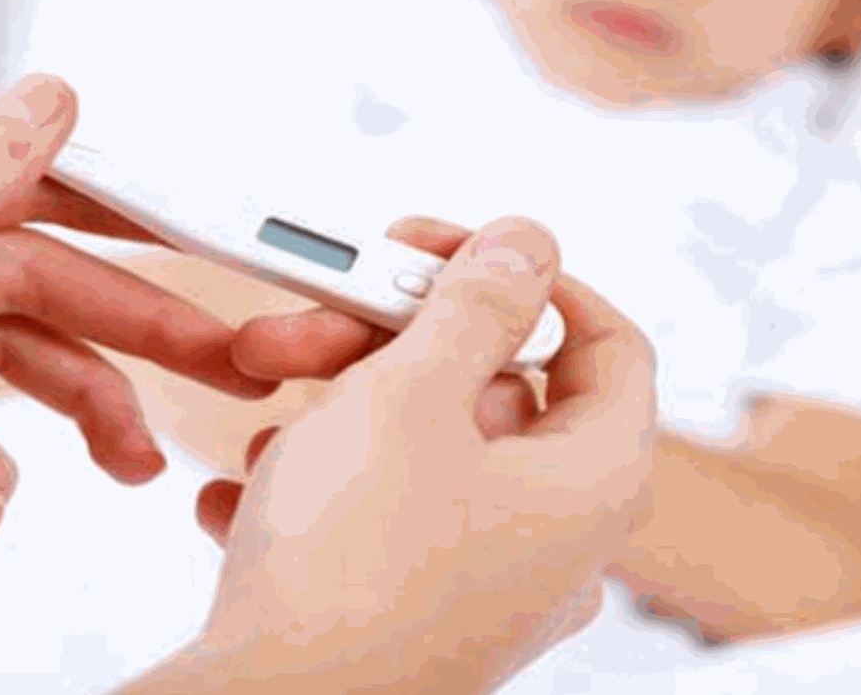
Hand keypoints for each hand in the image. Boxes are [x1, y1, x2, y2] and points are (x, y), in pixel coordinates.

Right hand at [128, 217, 657, 694]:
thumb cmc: (350, 576)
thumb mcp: (409, 396)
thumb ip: (474, 306)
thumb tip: (526, 247)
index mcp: (590, 482)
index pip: (609, 346)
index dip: (537, 284)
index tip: (461, 256)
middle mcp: (552, 539)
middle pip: (493, 393)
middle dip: (392, 343)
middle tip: (324, 320)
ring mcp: (484, 583)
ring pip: (422, 452)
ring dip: (339, 412)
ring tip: (269, 416)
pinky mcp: (415, 614)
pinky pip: (379, 519)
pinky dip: (319, 488)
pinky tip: (251, 490)